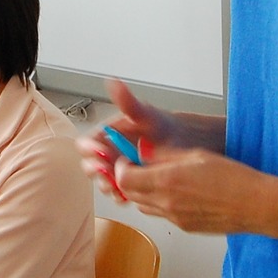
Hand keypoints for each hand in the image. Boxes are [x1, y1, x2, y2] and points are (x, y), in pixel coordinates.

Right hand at [79, 80, 174, 200]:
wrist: (191, 144)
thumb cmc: (167, 127)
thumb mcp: (147, 115)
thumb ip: (128, 102)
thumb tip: (113, 82)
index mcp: (108, 135)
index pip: (87, 144)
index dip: (90, 150)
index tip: (101, 154)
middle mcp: (111, 152)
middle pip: (91, 165)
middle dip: (97, 172)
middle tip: (108, 174)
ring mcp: (120, 169)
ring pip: (104, 181)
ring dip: (108, 186)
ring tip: (119, 186)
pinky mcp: (132, 182)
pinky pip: (120, 191)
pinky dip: (123, 195)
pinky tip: (130, 194)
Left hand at [113, 148, 268, 235]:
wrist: (255, 206)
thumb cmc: (233, 177)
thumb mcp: (196, 155)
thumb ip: (165, 154)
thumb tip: (144, 150)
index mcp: (166, 181)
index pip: (123, 178)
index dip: (120, 167)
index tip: (127, 158)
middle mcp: (166, 203)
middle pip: (129, 194)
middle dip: (127, 179)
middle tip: (136, 166)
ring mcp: (174, 218)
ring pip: (142, 206)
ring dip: (141, 192)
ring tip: (156, 178)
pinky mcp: (184, 226)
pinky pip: (160, 214)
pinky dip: (158, 203)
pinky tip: (176, 192)